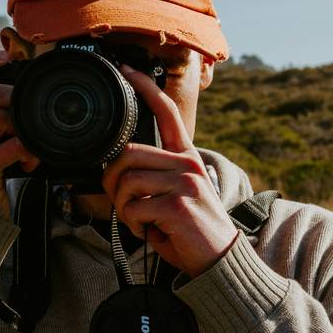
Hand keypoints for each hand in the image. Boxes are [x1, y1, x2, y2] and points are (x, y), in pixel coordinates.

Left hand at [101, 64, 238, 277]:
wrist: (220, 262)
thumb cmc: (192, 231)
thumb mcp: (177, 195)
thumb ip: (154, 177)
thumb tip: (118, 171)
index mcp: (187, 157)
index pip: (167, 112)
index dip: (145, 88)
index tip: (127, 71)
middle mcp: (188, 164)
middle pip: (129, 152)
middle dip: (112, 180)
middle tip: (121, 201)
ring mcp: (185, 184)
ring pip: (128, 181)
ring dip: (123, 207)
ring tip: (140, 220)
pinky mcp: (179, 206)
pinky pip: (135, 208)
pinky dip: (133, 224)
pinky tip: (149, 231)